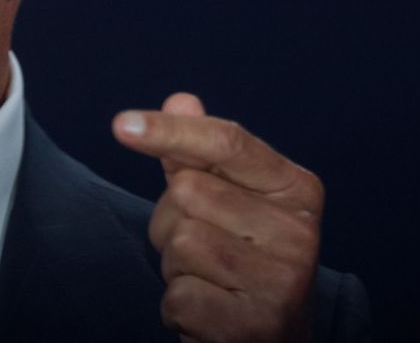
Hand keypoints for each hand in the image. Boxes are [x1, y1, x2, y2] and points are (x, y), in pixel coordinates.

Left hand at [113, 93, 322, 341]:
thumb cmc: (243, 263)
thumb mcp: (230, 204)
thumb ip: (202, 155)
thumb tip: (180, 100)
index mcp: (297, 189)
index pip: (227, 142)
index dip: (170, 131)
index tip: (121, 125)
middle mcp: (299, 232)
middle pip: (188, 192)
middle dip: (173, 220)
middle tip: (203, 248)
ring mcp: (281, 281)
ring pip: (179, 242)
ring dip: (175, 266)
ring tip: (210, 280)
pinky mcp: (254, 325)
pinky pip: (178, 295)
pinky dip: (179, 308)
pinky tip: (209, 313)